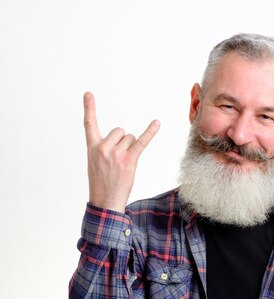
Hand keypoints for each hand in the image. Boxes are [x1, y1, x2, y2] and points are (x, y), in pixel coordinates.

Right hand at [83, 92, 159, 212]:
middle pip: (120, 131)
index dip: (89, 108)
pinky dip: (150, 132)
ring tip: (123, 165)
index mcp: (93, 147)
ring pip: (130, 138)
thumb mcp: (95, 163)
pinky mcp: (129, 160)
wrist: (105, 202)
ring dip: (130, 149)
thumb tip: (122, 138)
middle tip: (117, 161)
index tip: (89, 94)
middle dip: (122, 142)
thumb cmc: (102, 183)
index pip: (89, 124)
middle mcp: (103, 148)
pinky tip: (157, 123)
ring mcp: (116, 154)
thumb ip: (103, 148)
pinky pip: (141, 142)